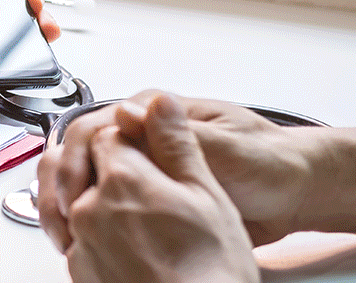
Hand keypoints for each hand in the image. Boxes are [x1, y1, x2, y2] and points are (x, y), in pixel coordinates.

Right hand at [39, 91, 318, 251]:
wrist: (295, 192)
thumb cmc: (269, 162)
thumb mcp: (226, 147)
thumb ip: (177, 134)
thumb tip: (128, 113)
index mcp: (152, 114)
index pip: (90, 130)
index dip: (73, 165)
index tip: (74, 198)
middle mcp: (139, 136)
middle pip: (77, 155)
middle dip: (61, 189)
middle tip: (62, 223)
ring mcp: (140, 165)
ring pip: (84, 181)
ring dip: (68, 208)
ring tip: (67, 237)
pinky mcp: (147, 194)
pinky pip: (104, 204)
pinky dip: (88, 223)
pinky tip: (88, 242)